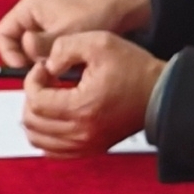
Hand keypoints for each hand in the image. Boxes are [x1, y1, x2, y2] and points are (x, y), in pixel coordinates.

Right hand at [0, 0, 149, 69]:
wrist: (124, 4)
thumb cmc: (94, 12)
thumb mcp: (65, 32)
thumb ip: (41, 45)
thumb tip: (25, 51)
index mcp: (28, 8)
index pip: (2, 34)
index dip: (9, 55)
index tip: (25, 71)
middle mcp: (34, 13)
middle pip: (18, 43)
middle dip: (29, 60)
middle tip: (46, 72)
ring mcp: (47, 21)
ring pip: (35, 48)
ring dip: (45, 60)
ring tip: (62, 68)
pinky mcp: (61, 28)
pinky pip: (49, 46)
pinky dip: (55, 57)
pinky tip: (70, 64)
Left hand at [25, 31, 160, 155]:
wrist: (160, 93)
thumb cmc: (134, 69)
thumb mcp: (99, 43)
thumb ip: (64, 48)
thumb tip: (47, 66)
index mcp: (81, 108)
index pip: (35, 101)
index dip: (33, 80)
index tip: (46, 68)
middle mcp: (81, 133)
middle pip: (32, 123)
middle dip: (32, 97)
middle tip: (47, 81)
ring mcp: (86, 144)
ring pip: (38, 140)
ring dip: (37, 116)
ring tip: (51, 97)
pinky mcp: (91, 148)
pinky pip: (54, 151)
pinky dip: (46, 134)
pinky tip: (57, 113)